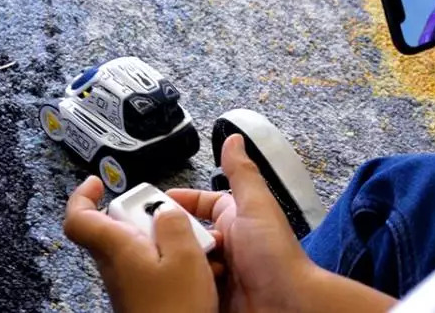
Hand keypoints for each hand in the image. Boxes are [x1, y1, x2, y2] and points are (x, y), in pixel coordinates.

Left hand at [63, 177, 219, 312]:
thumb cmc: (175, 312)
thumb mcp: (185, 257)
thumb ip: (174, 224)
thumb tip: (166, 210)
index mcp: (117, 248)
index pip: (79, 218)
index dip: (83, 195)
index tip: (98, 182)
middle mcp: (116, 264)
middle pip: (118, 225)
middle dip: (146, 214)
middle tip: (171, 216)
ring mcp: (128, 280)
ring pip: (139, 243)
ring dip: (166, 237)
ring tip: (193, 246)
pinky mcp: (142, 293)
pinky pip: (153, 263)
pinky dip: (172, 258)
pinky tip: (196, 267)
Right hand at [168, 135, 316, 311]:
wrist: (286, 306)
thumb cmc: (277, 257)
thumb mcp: (256, 206)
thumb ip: (241, 173)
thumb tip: (233, 138)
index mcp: (238, 219)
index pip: (202, 205)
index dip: (179, 204)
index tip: (151, 204)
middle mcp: (229, 245)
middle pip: (188, 235)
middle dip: (171, 235)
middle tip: (148, 237)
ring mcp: (221, 274)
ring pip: (185, 263)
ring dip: (174, 262)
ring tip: (156, 262)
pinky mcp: (213, 298)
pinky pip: (189, 289)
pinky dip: (180, 287)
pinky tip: (169, 285)